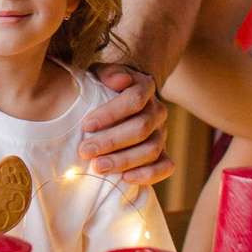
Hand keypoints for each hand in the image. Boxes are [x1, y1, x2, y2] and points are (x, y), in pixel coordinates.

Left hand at [80, 65, 171, 186]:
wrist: (122, 99)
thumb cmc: (105, 87)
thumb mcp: (102, 73)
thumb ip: (109, 73)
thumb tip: (119, 81)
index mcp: (145, 87)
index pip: (134, 100)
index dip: (110, 114)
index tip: (85, 125)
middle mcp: (158, 111)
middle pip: (141, 128)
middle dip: (111, 141)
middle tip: (85, 150)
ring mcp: (162, 133)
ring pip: (152, 150)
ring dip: (124, 160)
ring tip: (98, 167)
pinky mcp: (163, 153)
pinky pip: (165, 167)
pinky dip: (148, 175)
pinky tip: (125, 179)